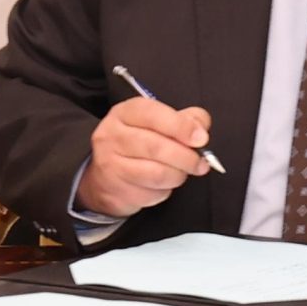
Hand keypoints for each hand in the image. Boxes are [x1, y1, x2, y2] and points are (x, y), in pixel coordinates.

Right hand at [77, 96, 213, 217]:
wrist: (105, 177)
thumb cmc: (140, 144)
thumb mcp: (161, 122)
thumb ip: (186, 119)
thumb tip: (200, 129)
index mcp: (125, 112)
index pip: (153, 115)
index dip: (181, 127)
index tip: (201, 139)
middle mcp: (112, 136)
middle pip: (156, 147)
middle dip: (186, 157)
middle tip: (201, 163)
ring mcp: (110, 164)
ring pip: (156, 174)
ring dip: (178, 175)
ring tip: (183, 172)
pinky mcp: (115, 190)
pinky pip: (152, 193)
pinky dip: (165, 190)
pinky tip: (163, 183)